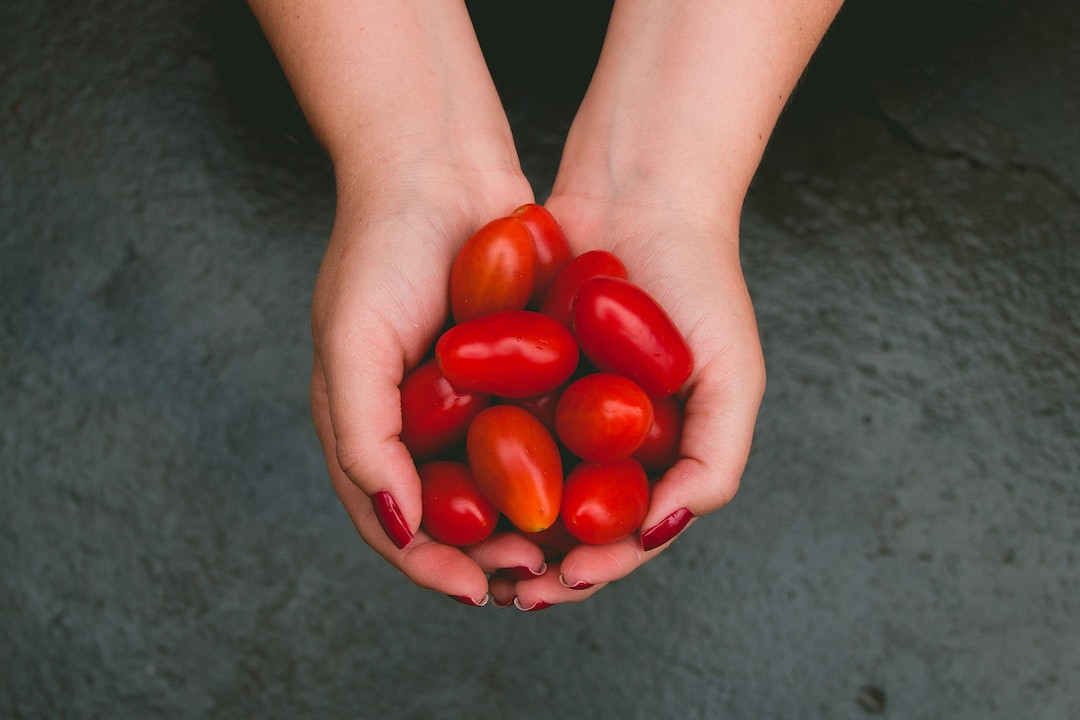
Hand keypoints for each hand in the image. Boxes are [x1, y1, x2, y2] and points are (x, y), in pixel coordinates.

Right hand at [309, 166, 548, 604]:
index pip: (395, 523)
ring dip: (529, 524)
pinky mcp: (513, 368)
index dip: (431, 565)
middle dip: (490, 556)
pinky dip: (556, 467)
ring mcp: (466, 395)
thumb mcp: (352, 343)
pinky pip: (535, 432)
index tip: (477, 589)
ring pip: (501, 485)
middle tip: (535, 576)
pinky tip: (590, 487)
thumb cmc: (381, 249)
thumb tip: (399, 526)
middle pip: (454, 516)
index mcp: (367, 425)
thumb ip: (361, 436)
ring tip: (567, 550)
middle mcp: (417, 421)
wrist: (440, 164)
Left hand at [487, 195, 765, 608]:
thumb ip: (717, 460)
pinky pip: (484, 423)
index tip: (564, 579)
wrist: (641, 189)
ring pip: (515, 484)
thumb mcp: (733, 375)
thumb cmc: (702, 281)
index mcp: (655, 453)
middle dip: (533, 561)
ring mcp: (554, 404)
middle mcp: (600, 437)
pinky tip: (440, 479)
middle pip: (561, 521)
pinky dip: (466, 457)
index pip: (622, 533)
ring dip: (492, 524)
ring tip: (467, 549)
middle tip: (504, 583)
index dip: (595, 567)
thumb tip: (660, 532)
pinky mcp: (510, 370)